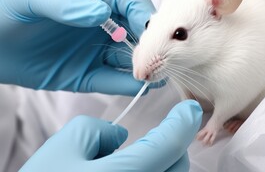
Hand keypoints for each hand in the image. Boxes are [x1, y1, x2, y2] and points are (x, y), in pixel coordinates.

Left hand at [0, 0, 154, 94]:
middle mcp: (98, 23)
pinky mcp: (85, 74)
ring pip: (127, 58)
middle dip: (147, 43)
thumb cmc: (2, 8)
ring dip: (142, 66)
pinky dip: (126, 84)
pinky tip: (138, 87)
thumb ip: (65, 3)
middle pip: (135, 30)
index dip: (142, 12)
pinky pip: (110, 80)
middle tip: (154, 58)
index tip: (148, 29)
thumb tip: (101, 13)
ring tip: (155, 76)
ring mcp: (93, 50)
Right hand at [20, 100, 201, 171]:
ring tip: (148, 151)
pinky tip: (134, 168)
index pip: (169, 144)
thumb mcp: (64, 146)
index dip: (183, 122)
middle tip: (168, 129)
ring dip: (167, 161)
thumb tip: (117, 137)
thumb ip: (97, 130)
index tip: (189, 109)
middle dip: (177, 143)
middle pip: (177, 166)